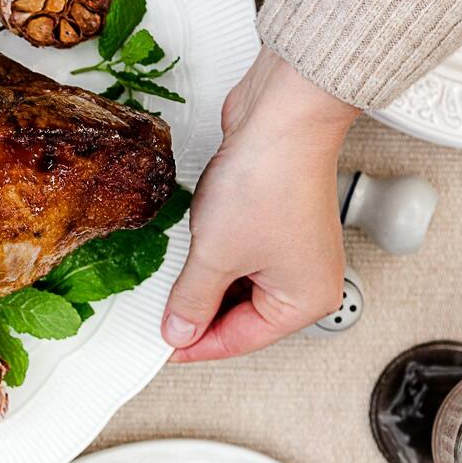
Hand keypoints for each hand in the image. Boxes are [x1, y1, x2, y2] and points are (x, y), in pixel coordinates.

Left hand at [162, 47, 360, 362]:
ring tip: (169, 281)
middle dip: (197, 312)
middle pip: (239, 315)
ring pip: (235, 284)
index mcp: (305, 300)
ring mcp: (290, 249)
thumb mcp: (216, 255)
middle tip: (156, 315)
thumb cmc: (270, 179)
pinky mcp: (272, 221)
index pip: (240, 340)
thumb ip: (192, 300)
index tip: (160, 347)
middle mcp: (305, 278)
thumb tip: (179, 330)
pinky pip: (235, 254)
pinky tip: (185, 253)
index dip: (195, 344)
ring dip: (201, 283)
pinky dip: (209, 257)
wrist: (281, 115)